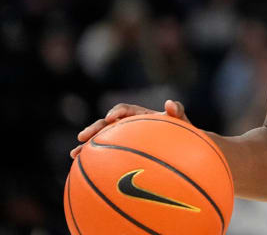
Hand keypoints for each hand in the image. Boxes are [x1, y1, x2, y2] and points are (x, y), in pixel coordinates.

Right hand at [70, 100, 188, 158]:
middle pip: (106, 125)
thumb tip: (170, 103)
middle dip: (93, 129)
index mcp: (141, 115)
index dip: (116, 112)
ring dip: (87, 147)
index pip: (125, 110)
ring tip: (74, 155)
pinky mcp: (121, 155)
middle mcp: (128, 126)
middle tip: (81, 137)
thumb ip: (178, 111)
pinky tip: (82, 172)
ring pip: (102, 142)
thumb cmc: (183, 133)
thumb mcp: (182, 121)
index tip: (110, 118)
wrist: (183, 149)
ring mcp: (123, 140)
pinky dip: (94, 162)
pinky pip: (106, 157)